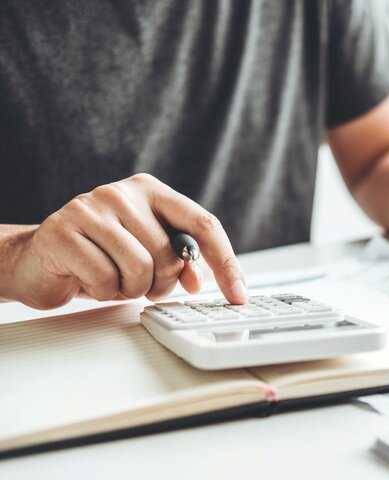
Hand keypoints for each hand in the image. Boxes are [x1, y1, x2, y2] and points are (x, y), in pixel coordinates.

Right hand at [7, 174, 246, 308]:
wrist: (39, 257)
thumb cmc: (101, 255)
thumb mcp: (147, 252)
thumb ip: (179, 260)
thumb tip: (198, 278)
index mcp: (152, 191)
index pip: (203, 224)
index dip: (225, 263)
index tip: (239, 294)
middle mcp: (123, 193)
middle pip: (172, 255)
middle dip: (161, 283)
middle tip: (139, 283)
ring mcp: (91, 207)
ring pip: (141, 269)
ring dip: (131, 290)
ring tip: (113, 279)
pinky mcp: (63, 230)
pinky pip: (105, 279)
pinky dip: (103, 292)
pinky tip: (89, 279)